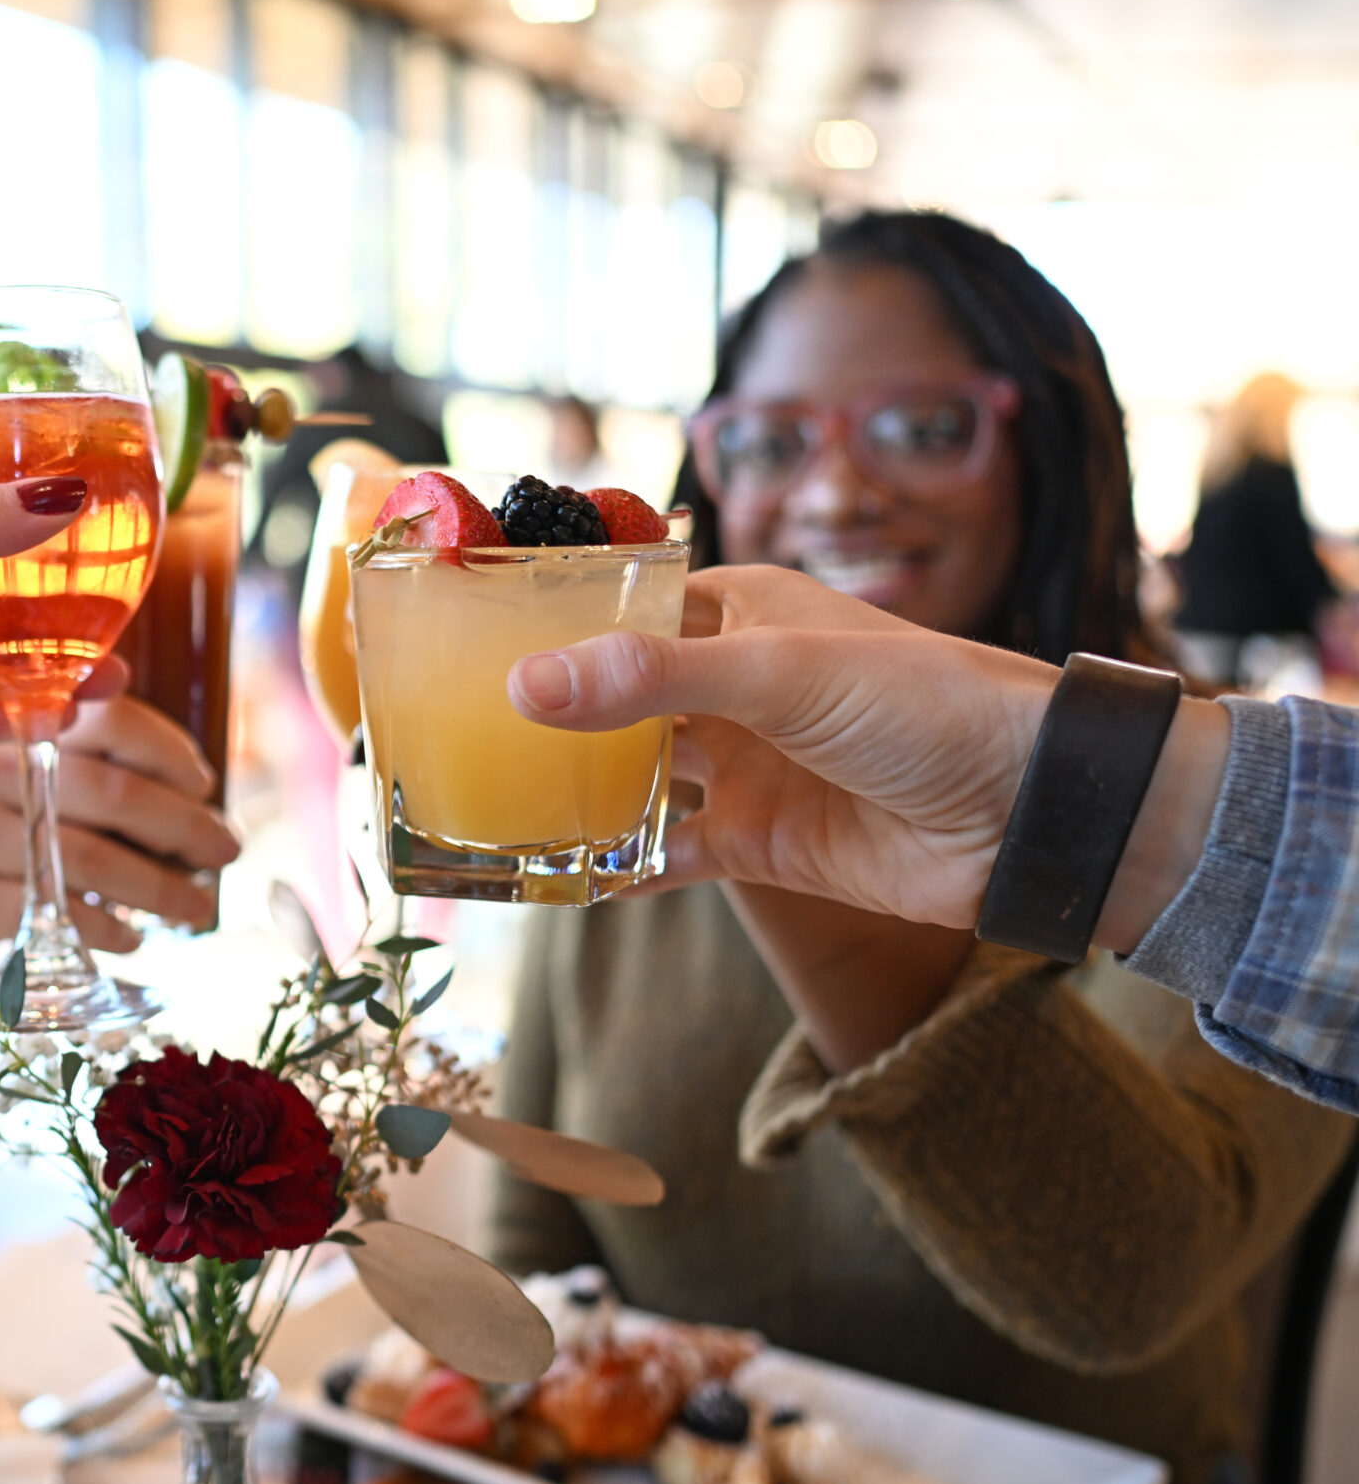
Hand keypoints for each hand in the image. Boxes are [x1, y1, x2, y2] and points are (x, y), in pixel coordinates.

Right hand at [0, 696, 240, 1004]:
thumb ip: (76, 778)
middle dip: (185, 826)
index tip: (204, 784)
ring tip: (198, 907)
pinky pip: (60, 916)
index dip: (168, 750)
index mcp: (2, 731)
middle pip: (111, 793)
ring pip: (94, 861)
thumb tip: (193, 802)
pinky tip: (133, 938)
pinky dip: (109, 931)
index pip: (105, 721)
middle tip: (227, 850)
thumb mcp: (5, 789)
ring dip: (162, 889)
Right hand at [506, 565, 1228, 946]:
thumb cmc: (930, 706)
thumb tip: (524, 686)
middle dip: (547, 715)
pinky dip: (614, 868)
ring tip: (484, 807)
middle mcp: (734, 683)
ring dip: (571, 793)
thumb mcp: (781, 674)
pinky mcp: (760, 842)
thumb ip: (652, 679)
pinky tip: (555, 879)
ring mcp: (745, 765)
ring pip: (632, 775)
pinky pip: (666, 856)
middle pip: (616, 694)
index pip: (625, 604)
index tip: (464, 640)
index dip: (552, 621)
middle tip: (451, 735)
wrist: (1032, 814)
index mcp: (743, 611)